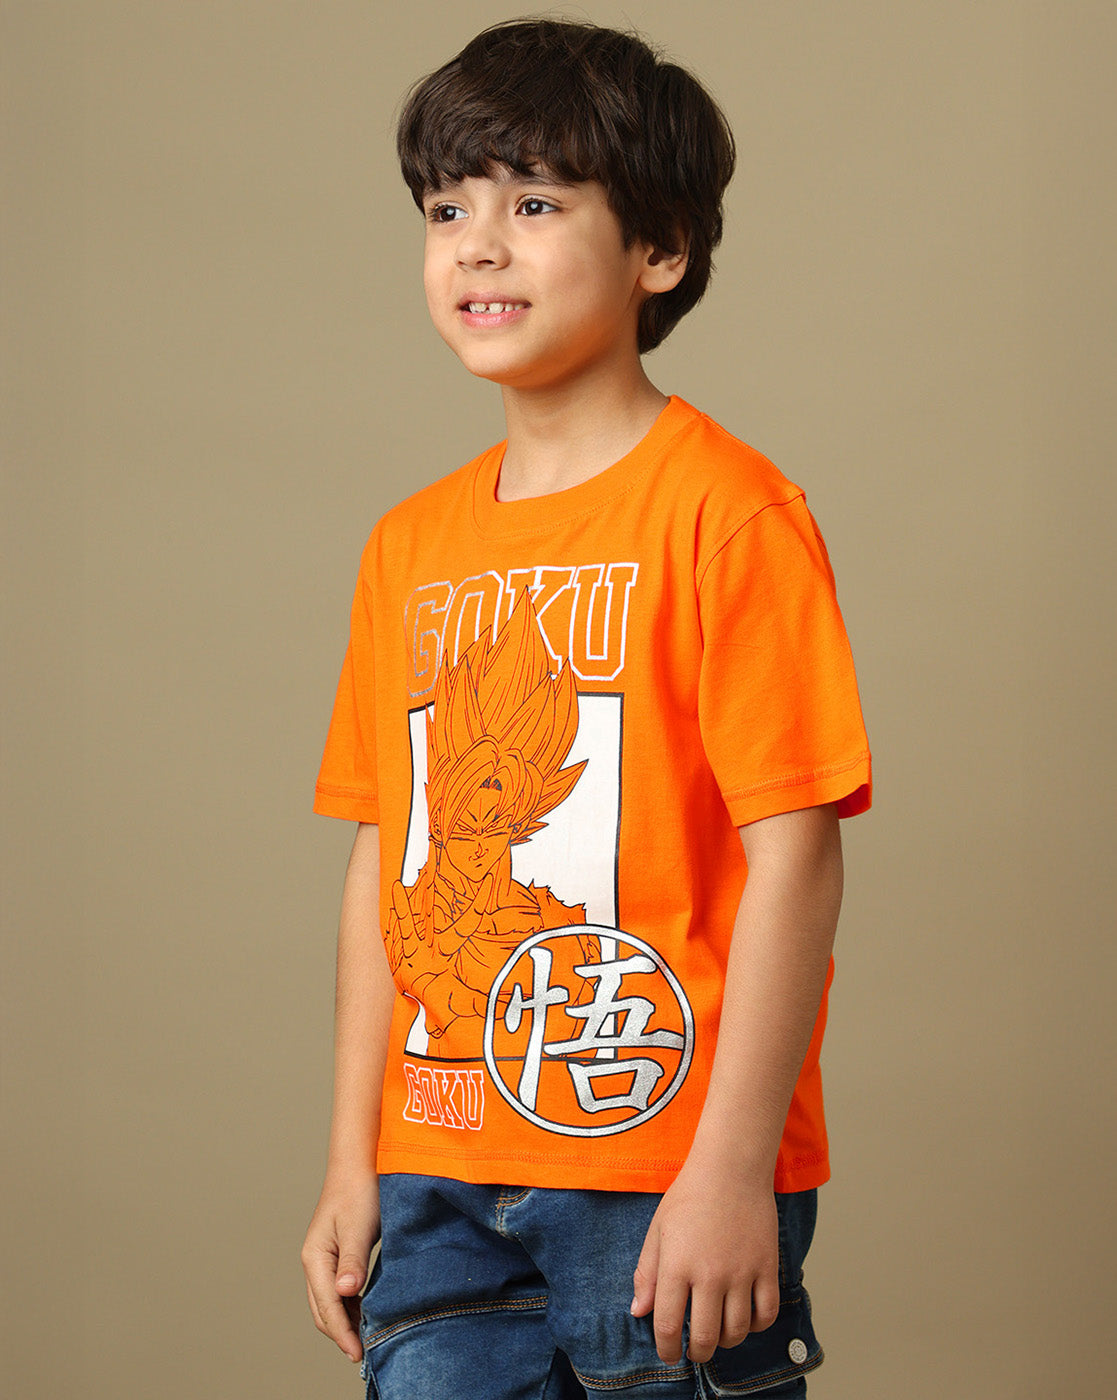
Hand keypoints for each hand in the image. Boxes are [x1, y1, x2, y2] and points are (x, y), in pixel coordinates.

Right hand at [301, 1171, 380, 1362]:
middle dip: (341, 1333)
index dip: (342, 1333)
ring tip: (367, 1339)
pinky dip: (351, 1306)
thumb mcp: (358, 1226)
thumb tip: (346, 1293)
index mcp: (315, 1257)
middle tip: (363, 1354)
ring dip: (346, 1321)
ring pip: (330, 1302)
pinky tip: (367, 1312)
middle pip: (323, 1310)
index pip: (327, 1306)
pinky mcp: (337, 1254)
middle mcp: (315, 1261)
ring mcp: (324, 1258)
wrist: (360, 1162)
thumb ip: (352, 1261)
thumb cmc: (360, 1190)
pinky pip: (339, 1289)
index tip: (358, 1354)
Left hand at [630, 1161, 779, 1364]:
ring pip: (738, 1331)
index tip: (669, 1354)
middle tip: (695, 1350)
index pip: (669, 1325)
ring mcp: (742, 1272)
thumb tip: (639, 1312)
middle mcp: (710, 1274)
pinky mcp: (767, 1266)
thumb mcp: (658, 1230)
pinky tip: (745, 1318)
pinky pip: (767, 1314)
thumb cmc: (690, 1196)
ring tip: (718, 1333)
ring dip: (725, 1341)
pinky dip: (757, 1325)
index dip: (667, 1349)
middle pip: (706, 1338)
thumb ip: (647, 1274)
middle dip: (697, 1353)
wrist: (730, 1168)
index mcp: (677, 1265)